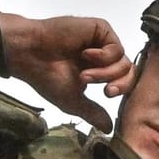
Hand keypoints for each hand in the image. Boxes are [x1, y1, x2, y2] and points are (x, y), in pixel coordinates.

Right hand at [0, 13, 135, 132]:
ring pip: (124, 61)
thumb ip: (93, 112)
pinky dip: (104, 56)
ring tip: (83, 74)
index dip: (121, 89)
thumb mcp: (73, 100)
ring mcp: (101, 41)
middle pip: (129, 71)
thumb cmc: (46, 76)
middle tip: (105, 91)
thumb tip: (109, 129)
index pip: (123, 80)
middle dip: (119, 84)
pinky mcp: (100, 29)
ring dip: (105, 73)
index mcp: (97, 70)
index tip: (107, 94)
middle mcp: (102, 55)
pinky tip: (84, 54)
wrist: (29, 54)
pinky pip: (116, 47)